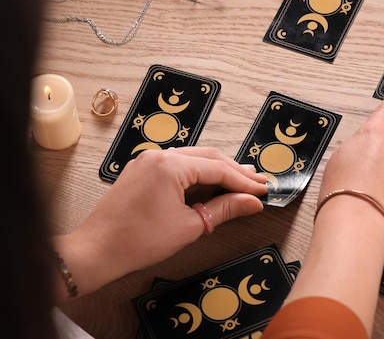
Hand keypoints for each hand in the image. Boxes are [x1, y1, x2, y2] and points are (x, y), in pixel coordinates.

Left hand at [54, 146, 266, 298]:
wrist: (97, 251)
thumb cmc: (140, 241)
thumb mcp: (189, 226)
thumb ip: (224, 209)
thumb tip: (253, 202)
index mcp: (170, 165)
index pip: (217, 169)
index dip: (243, 181)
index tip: (263, 190)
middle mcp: (159, 155)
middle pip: (207, 158)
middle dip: (234, 171)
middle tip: (258, 183)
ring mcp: (148, 161)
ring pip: (193, 159)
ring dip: (217, 171)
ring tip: (242, 180)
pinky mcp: (142, 171)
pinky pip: (177, 165)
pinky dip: (198, 175)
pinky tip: (212, 183)